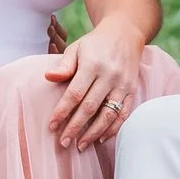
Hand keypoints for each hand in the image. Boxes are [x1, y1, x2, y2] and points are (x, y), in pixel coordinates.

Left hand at [44, 24, 146, 149]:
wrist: (125, 33)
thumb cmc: (95, 43)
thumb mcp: (76, 48)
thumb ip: (64, 65)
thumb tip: (48, 77)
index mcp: (92, 64)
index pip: (75, 93)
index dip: (62, 112)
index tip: (52, 126)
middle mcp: (109, 76)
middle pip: (90, 107)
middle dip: (75, 127)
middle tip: (63, 143)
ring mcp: (122, 84)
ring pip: (108, 114)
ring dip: (93, 133)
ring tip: (80, 145)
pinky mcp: (131, 90)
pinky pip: (123, 114)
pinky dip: (113, 129)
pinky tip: (101, 138)